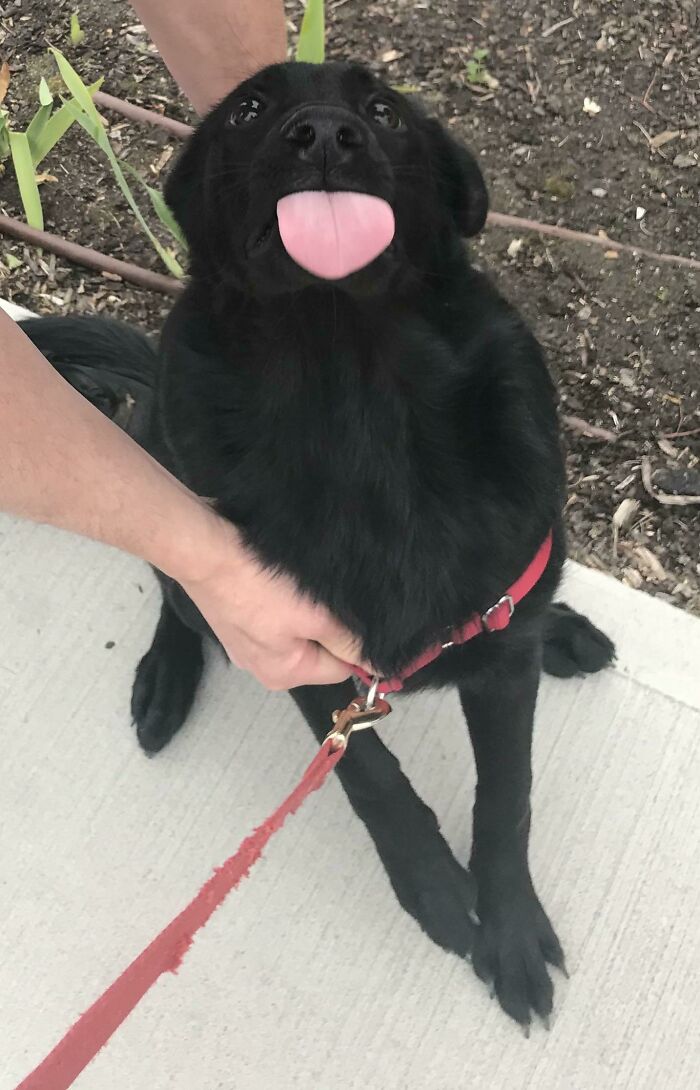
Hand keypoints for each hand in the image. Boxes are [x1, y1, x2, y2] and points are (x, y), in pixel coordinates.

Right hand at [176, 505, 366, 688]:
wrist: (205, 552)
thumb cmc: (259, 586)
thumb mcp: (315, 617)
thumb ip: (349, 643)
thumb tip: (378, 668)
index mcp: (284, 675)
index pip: (340, 670)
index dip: (355, 645)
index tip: (359, 617)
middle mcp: (263, 668)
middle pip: (317, 652)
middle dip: (327, 626)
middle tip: (327, 596)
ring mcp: (245, 645)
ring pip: (296, 632)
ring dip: (306, 612)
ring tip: (303, 588)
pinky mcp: (236, 621)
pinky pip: (274, 619)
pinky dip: (282, 604)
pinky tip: (281, 584)